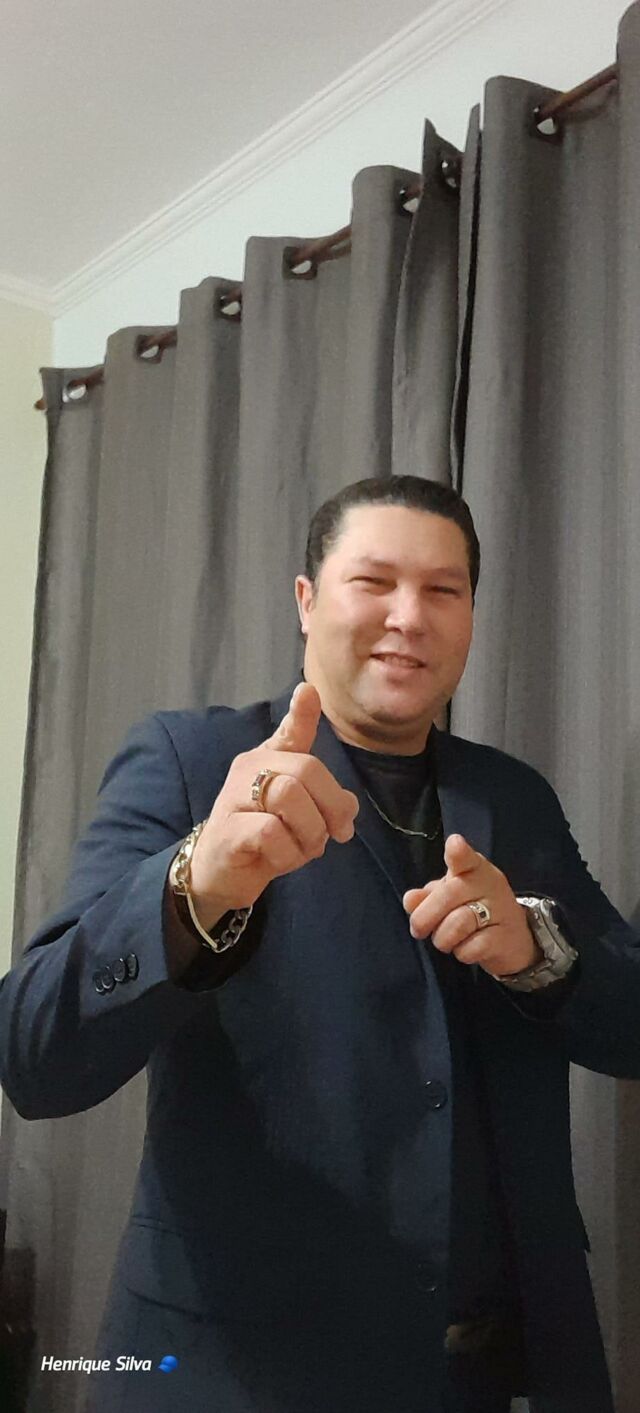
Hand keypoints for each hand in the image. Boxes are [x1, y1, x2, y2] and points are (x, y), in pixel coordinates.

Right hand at [190, 681, 358, 920]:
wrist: (220, 874)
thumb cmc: (264, 837)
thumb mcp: (300, 815)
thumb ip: (325, 801)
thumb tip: (349, 806)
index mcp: (270, 759)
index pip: (290, 731)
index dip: (301, 712)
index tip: (308, 691)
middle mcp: (250, 768)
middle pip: (306, 769)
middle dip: (332, 805)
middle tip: (337, 834)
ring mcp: (235, 797)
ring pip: (288, 796)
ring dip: (310, 832)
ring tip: (304, 849)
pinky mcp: (228, 829)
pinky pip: (271, 832)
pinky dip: (288, 852)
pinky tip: (280, 860)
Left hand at [402, 834, 542, 976]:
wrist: (513, 939)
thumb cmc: (473, 910)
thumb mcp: (449, 898)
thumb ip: (427, 896)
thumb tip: (410, 900)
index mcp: (474, 869)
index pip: (466, 858)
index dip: (458, 852)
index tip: (454, 844)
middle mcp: (489, 884)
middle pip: (449, 894)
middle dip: (425, 917)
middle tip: (418, 930)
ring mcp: (501, 910)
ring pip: (458, 923)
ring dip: (442, 938)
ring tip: (446, 940)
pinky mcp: (504, 938)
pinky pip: (471, 948)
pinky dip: (462, 953)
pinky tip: (467, 948)